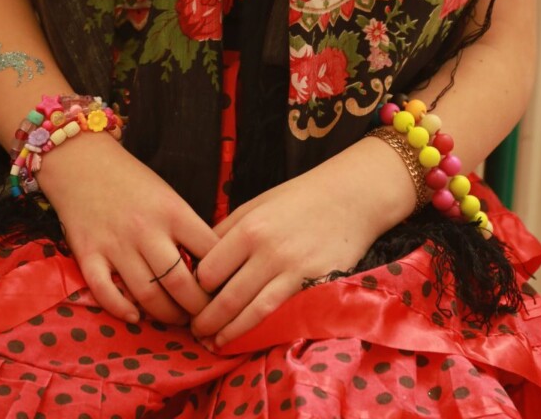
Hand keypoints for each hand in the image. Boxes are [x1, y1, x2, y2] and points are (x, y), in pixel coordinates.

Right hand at [37, 132, 217, 324]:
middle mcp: (146, 229)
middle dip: (197, 308)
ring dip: (166, 315)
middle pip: (180, 282)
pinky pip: (105, 292)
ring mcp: (116, 244)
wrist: (83, 163)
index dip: (222, 276)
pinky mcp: (88, 255)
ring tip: (178, 319)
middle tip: (205, 317)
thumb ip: (185, 227)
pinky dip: (121, 309)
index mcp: (173, 211)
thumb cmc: (132, 181)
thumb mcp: (168, 196)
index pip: (209, 250)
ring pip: (147, 294)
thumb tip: (211, 264)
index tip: (226, 290)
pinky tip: (135, 317)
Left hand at [190, 136, 415, 346]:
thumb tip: (198, 259)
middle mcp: (268, 251)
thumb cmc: (299, 199)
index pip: (209, 270)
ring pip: (249, 312)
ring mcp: (292, 270)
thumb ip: (228, 229)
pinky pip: (279, 314)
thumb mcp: (257, 204)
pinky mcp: (313, 285)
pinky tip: (244, 339)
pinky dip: (258, 330)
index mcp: (250, 227)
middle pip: (225, 297)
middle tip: (193, 331)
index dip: (195, 287)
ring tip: (211, 342)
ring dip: (226, 333)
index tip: (190, 297)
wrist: (350, 198)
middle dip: (204, 320)